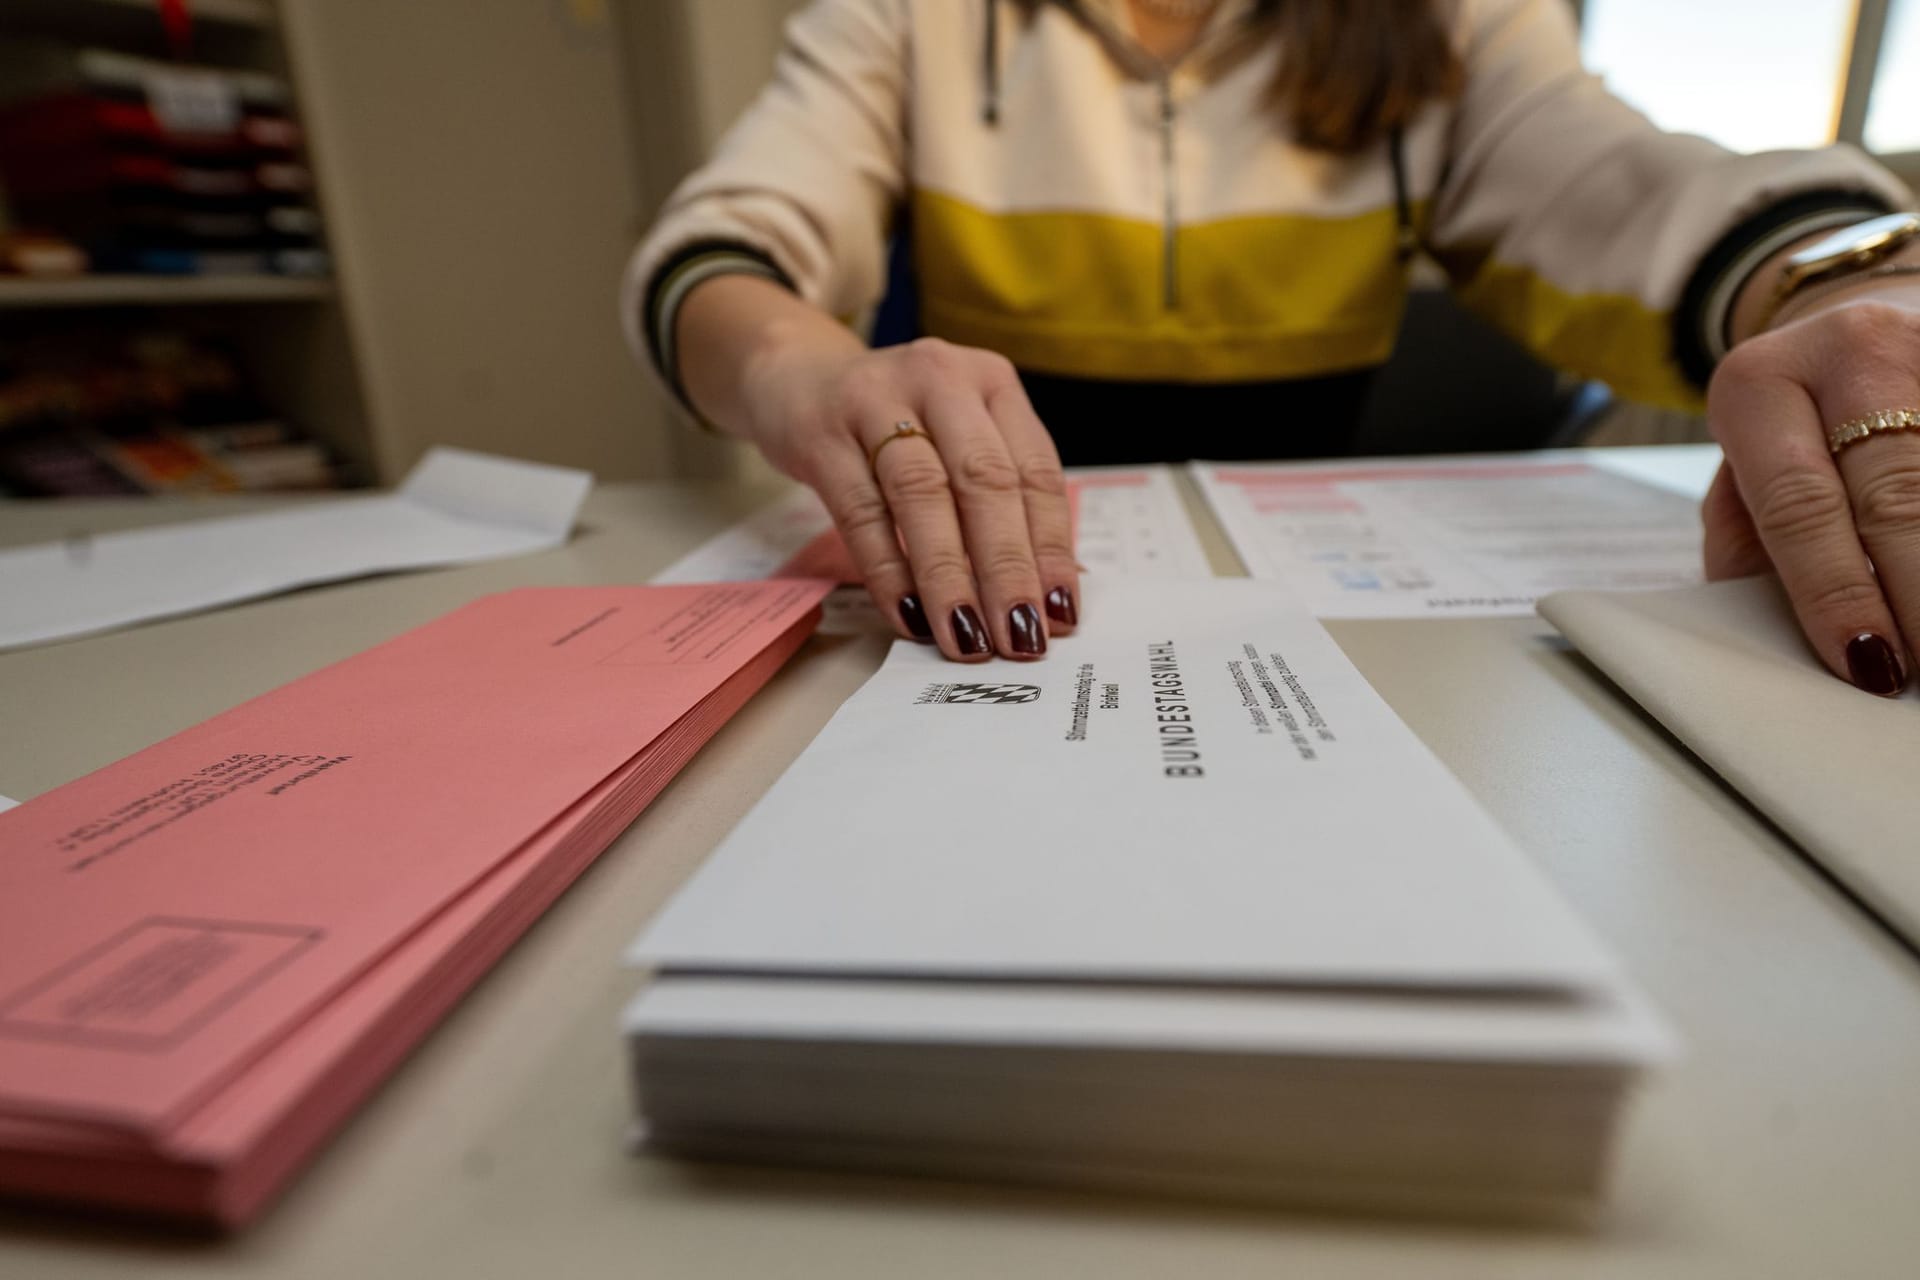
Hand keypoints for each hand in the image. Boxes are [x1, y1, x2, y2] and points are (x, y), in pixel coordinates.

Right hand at [742, 336, 1077, 661]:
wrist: (798, 377)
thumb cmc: (896, 423)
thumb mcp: (957, 436)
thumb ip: (1002, 498)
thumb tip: (1048, 594)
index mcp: (991, 382)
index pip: (1035, 471)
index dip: (1051, 548)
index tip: (1059, 613)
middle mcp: (940, 379)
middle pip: (984, 481)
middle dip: (1006, 568)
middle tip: (1018, 636)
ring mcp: (875, 401)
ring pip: (922, 495)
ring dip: (949, 577)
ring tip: (966, 637)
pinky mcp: (822, 435)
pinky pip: (862, 513)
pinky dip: (888, 571)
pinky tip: (909, 616)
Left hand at [1704, 289, 1919, 695]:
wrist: (1866, 316)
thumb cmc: (1797, 423)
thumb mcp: (1745, 469)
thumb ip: (1749, 545)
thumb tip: (1777, 638)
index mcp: (1758, 384)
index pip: (1798, 505)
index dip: (1836, 591)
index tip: (1868, 661)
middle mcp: (1849, 349)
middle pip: (1896, 495)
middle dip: (1916, 594)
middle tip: (1919, 669)